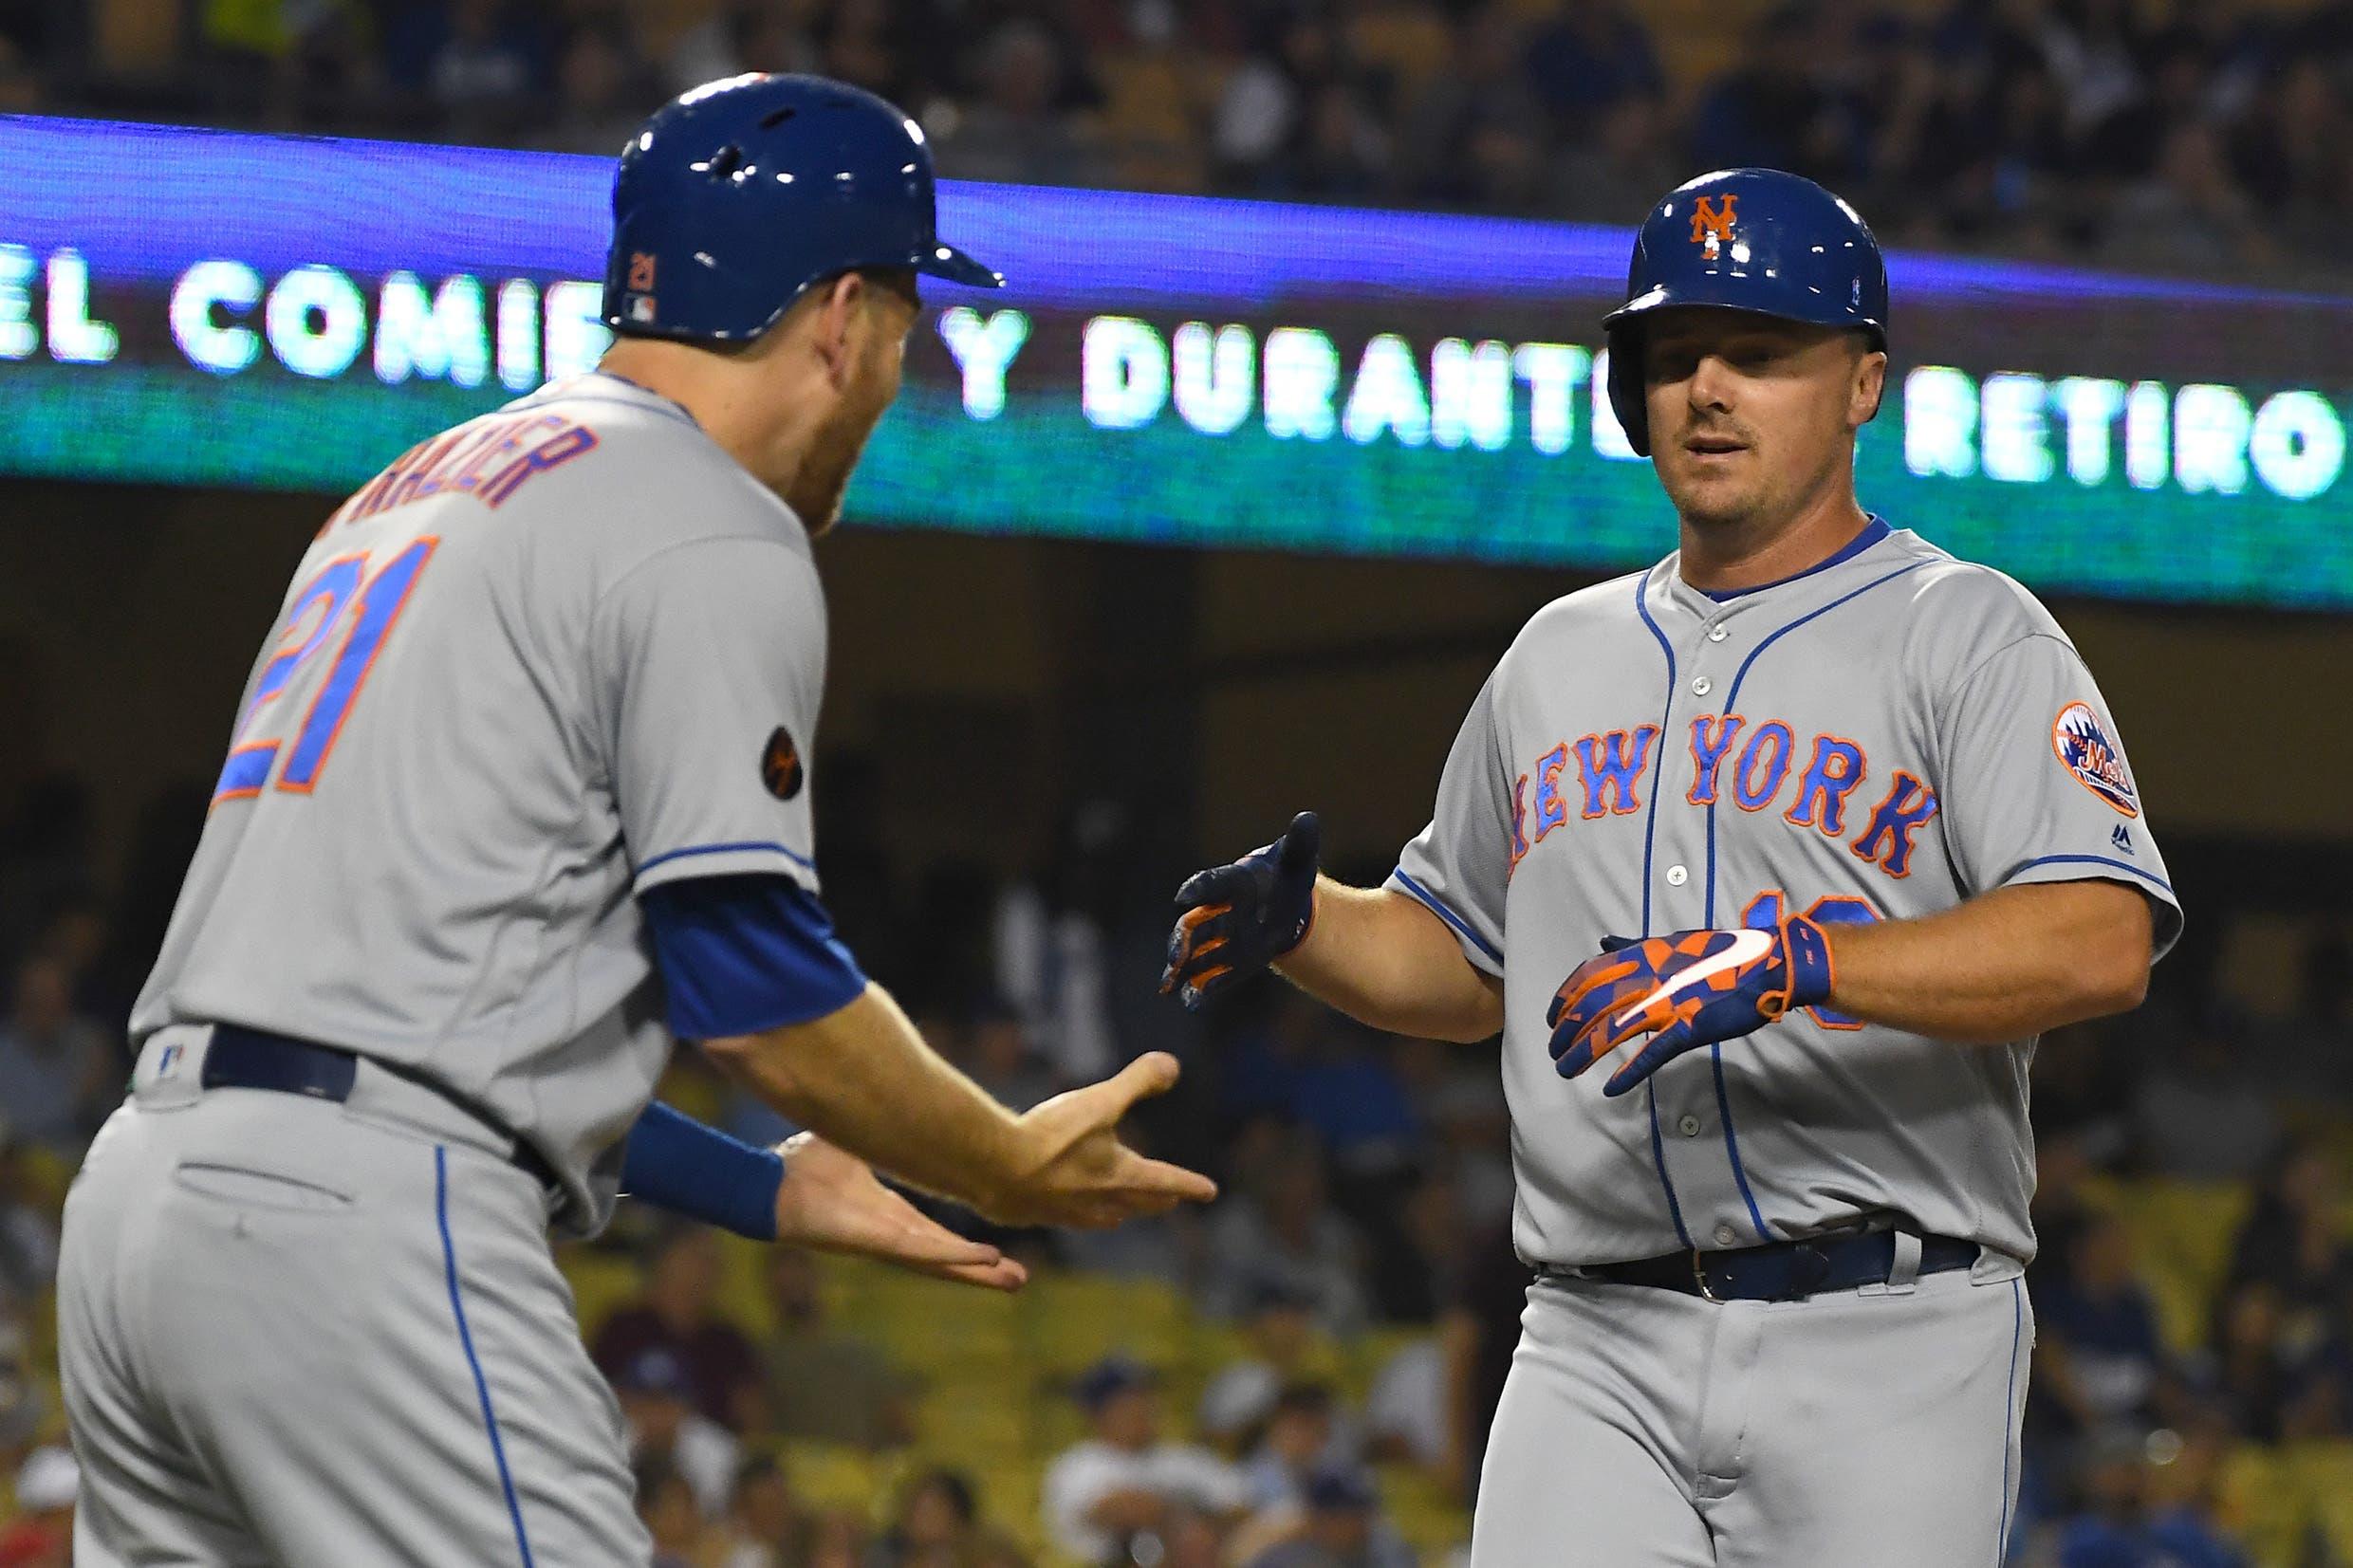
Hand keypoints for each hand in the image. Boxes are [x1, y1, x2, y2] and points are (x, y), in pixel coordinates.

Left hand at [773, 1133, 1028, 1290]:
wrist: (768, 1184)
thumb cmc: (801, 1166)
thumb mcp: (854, 1142)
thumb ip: (875, 1128)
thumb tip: (888, 1096)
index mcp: (889, 1215)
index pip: (936, 1237)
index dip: (965, 1247)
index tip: (996, 1255)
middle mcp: (891, 1235)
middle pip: (946, 1259)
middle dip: (981, 1271)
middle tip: (1018, 1282)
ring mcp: (885, 1242)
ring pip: (940, 1262)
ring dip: (975, 1272)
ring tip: (1013, 1282)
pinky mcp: (875, 1242)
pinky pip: (921, 1253)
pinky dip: (952, 1257)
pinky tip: (982, 1261)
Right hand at [986, 1053, 1219, 1227]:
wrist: (995, 1168)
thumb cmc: (1052, 1135)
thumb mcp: (1100, 1101)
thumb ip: (1137, 1082)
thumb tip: (1173, 1066)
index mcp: (1120, 1175)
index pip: (1166, 1179)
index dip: (1190, 1183)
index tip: (1210, 1191)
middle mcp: (1099, 1201)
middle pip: (1137, 1203)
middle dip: (1156, 1201)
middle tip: (1171, 1202)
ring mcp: (1066, 1213)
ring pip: (1102, 1217)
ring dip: (1118, 1212)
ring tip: (1121, 1214)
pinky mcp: (1036, 1215)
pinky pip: (1064, 1219)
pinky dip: (1075, 1215)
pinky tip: (1065, 1212)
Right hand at [1160, 811, 1320, 1010]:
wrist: (1285, 903)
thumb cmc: (1286, 876)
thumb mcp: (1297, 859)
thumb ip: (1300, 842)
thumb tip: (1308, 819)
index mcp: (1234, 882)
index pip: (1212, 882)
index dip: (1197, 888)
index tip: (1183, 896)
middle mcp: (1221, 911)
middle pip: (1194, 925)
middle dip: (1182, 941)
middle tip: (1175, 956)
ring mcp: (1222, 938)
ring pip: (1196, 953)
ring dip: (1183, 967)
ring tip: (1169, 984)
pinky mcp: (1231, 962)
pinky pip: (1213, 977)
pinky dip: (1201, 990)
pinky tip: (1190, 1003)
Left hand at [1546, 917, 1833, 1095]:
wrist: (1769, 964)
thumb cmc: (1721, 954)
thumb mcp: (1671, 942)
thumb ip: (1634, 946)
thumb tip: (1603, 941)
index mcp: (1642, 956)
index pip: (1587, 977)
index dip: (1564, 999)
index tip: (1552, 1019)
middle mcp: (1648, 978)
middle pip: (1591, 1006)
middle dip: (1566, 1030)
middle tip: (1554, 1050)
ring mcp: (1668, 1004)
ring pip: (1612, 1031)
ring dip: (1584, 1052)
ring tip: (1566, 1070)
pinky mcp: (1690, 1028)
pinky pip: (1653, 1053)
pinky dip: (1630, 1072)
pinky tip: (1611, 1088)